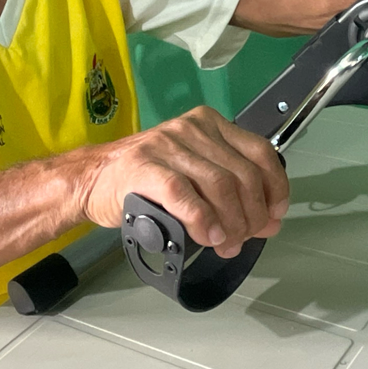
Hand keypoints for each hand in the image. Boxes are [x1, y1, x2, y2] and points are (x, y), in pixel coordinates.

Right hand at [80, 105, 289, 258]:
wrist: (92, 179)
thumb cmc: (143, 179)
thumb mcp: (194, 176)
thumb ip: (231, 193)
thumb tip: (269, 220)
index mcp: (209, 124)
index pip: (260, 151)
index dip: (275, 187)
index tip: (275, 213)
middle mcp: (192, 129)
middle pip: (242, 175)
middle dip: (251, 215)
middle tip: (244, 238)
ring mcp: (167, 145)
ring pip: (219, 185)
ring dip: (230, 223)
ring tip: (225, 243)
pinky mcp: (145, 167)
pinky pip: (184, 194)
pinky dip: (202, 219)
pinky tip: (207, 235)